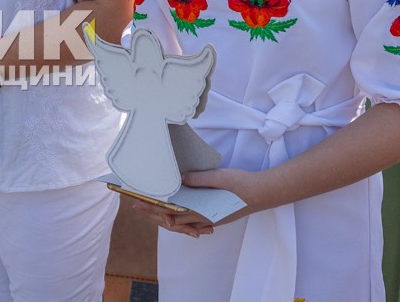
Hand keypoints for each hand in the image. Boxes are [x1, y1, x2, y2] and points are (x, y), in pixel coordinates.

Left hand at [135, 166, 273, 236]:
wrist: (262, 193)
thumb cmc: (241, 184)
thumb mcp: (218, 177)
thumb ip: (198, 179)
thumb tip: (179, 179)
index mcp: (203, 211)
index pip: (172, 212)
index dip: (154, 208)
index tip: (139, 203)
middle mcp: (204, 219)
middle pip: (173, 219)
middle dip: (154, 213)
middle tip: (138, 205)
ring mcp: (210, 219)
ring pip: (183, 222)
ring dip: (166, 215)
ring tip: (153, 207)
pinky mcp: (214, 216)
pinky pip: (193, 221)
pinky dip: (181, 217)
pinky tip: (176, 211)